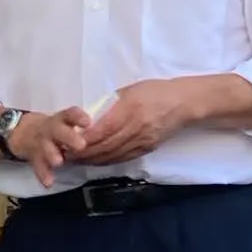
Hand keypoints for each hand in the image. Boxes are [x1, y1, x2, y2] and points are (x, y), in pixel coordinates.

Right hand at [10, 108, 91, 187]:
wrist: (25, 133)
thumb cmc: (56, 130)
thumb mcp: (66, 123)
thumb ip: (83, 130)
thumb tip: (110, 136)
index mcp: (62, 120)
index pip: (70, 114)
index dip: (78, 117)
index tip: (88, 122)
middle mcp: (51, 129)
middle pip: (58, 130)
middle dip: (69, 137)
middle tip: (80, 146)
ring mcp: (41, 143)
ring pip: (46, 148)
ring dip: (53, 155)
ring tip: (59, 162)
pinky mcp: (34, 157)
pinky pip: (38, 166)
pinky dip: (43, 174)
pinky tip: (48, 182)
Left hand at [73, 81, 193, 164]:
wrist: (184, 103)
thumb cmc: (156, 91)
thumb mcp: (130, 90)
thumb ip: (111, 104)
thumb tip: (90, 116)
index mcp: (131, 109)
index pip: (103, 129)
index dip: (85, 139)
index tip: (69, 141)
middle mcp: (136, 127)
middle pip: (106, 145)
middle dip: (84, 153)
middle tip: (67, 154)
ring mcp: (143, 140)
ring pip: (113, 155)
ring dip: (93, 159)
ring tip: (77, 159)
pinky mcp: (148, 148)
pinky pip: (124, 157)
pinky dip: (107, 161)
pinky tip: (97, 160)